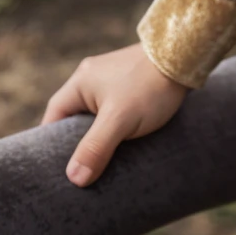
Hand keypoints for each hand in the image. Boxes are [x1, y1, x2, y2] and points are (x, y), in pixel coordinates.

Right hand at [41, 41, 189, 186]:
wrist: (185, 55)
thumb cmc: (149, 85)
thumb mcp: (119, 119)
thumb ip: (95, 148)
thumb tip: (74, 178)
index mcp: (80, 81)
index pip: (53, 118)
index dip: (50, 145)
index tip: (54, 170)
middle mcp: (92, 78)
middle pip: (73, 118)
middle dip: (75, 144)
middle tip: (79, 172)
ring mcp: (111, 79)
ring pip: (95, 117)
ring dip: (97, 137)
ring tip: (100, 164)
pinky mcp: (129, 84)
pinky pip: (112, 112)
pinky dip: (112, 128)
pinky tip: (121, 144)